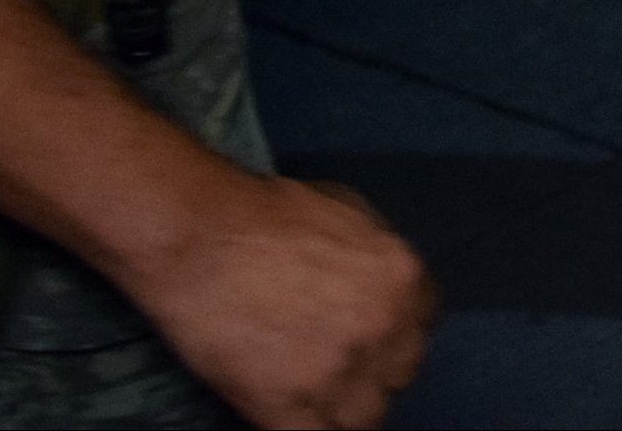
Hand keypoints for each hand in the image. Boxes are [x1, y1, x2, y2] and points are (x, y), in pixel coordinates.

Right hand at [125, 173, 434, 428]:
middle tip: (337, 362)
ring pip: (366, 416)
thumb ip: (377, 258)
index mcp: (403, 276)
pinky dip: (311, 428)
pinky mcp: (288, 403)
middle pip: (400, 371)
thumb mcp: (350, 212)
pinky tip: (293, 414)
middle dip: (374, 369)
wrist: (199, 236)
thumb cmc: (267, 213)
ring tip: (315, 393)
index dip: (394, 334)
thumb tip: (383, 287)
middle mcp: (383, 325)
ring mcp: (338, 369)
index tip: (370, 338)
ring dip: (345, 407)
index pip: (422, 325)